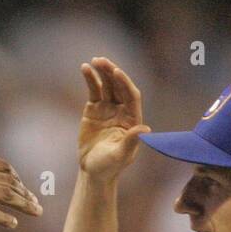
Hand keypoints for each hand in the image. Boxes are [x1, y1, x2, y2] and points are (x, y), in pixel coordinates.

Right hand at [0, 145, 41, 226]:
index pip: (3, 166)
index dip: (16, 177)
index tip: (22, 186)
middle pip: (10, 181)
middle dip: (26, 193)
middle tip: (36, 204)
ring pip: (7, 195)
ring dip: (24, 204)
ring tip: (36, 212)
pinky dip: (5, 218)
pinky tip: (14, 224)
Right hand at [77, 57, 150, 180]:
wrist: (93, 171)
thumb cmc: (110, 166)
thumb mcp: (121, 155)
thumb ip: (131, 141)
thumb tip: (145, 129)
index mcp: (132, 119)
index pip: (131, 95)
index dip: (124, 83)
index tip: (116, 72)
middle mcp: (122, 110)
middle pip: (118, 86)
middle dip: (111, 72)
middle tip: (102, 61)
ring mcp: (108, 108)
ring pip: (106, 85)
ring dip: (101, 72)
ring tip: (93, 61)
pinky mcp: (94, 109)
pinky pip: (94, 90)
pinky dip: (90, 79)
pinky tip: (85, 69)